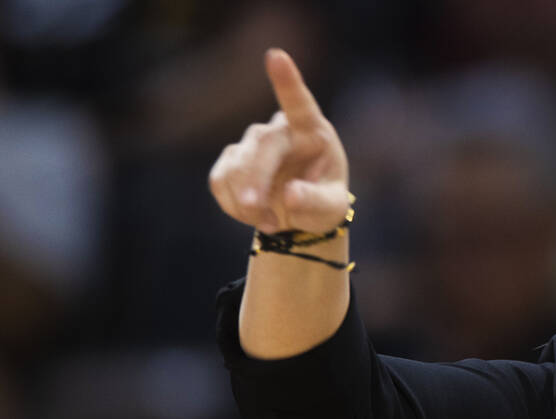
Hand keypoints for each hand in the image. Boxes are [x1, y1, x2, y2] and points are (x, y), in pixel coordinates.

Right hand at [209, 48, 348, 233]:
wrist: (301, 214)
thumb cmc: (324, 202)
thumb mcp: (332, 209)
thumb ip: (316, 202)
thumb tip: (290, 195)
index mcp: (312, 131)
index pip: (299, 103)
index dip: (287, 81)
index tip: (276, 56)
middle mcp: (280, 130)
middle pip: (261, 145)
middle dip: (255, 180)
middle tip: (256, 211)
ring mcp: (252, 142)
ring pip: (236, 166)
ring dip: (247, 202)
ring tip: (271, 222)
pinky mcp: (230, 160)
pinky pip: (221, 181)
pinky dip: (234, 205)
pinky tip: (254, 214)